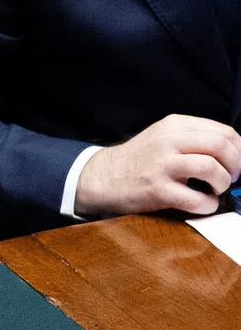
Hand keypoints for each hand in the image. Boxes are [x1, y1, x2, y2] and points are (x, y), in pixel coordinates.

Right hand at [75, 114, 240, 216]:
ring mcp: (162, 165)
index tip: (236, 164)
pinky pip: (198, 199)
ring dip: (223, 183)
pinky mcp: (158, 190)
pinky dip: (208, 204)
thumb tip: (235, 152)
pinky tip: (201, 203)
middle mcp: (167, 141)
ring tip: (214, 189)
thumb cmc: (139, 160)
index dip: (240, 150)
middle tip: (230, 178)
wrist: (103, 177)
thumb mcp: (163, 136)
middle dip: (236, 166)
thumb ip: (194, 138)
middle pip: (221, 145)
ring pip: (211, 168)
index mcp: (173, 125)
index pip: (224, 131)